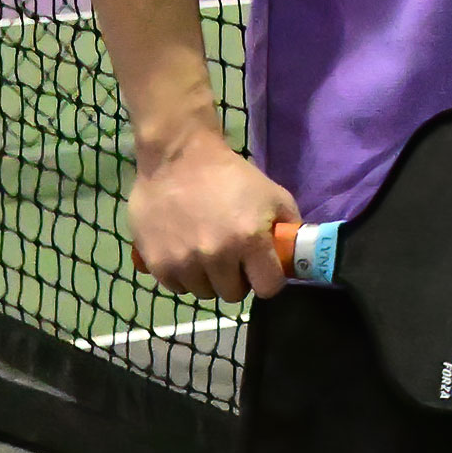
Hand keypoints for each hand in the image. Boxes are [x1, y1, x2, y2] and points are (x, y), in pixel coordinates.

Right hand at [128, 130, 296, 301]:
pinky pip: (176, 287)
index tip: (262, 270)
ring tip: (207, 253)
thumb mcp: (274, 195)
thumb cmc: (232, 176)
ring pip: (204, 292)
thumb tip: (294, 255)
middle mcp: (217, 256)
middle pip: (233, 294)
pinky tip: (186, 254)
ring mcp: (184, 261)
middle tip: (232, 258)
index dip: (268, 280)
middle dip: (237, 279)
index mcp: (250, 241)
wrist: (178, 159)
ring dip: (208, 278)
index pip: (268, 288)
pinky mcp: (157, 262)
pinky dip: (183, 276)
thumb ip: (289, 228)